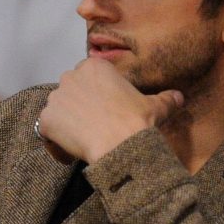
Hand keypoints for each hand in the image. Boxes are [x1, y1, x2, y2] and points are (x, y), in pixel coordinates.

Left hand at [37, 58, 183, 163]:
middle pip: (71, 91)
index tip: (106, 109)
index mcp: (94, 67)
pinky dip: (55, 143)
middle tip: (94, 126)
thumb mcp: (157, 107)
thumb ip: (165, 99)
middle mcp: (70, 77)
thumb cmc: (138, 121)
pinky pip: (47, 132)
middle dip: (79, 106)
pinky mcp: (45, 121)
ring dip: (66, 123)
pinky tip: (70, 155)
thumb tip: (179, 97)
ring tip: (82, 141)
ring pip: (58, 110)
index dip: (96, 93)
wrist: (120, 146)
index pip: (88, 76)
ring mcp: (55, 99)